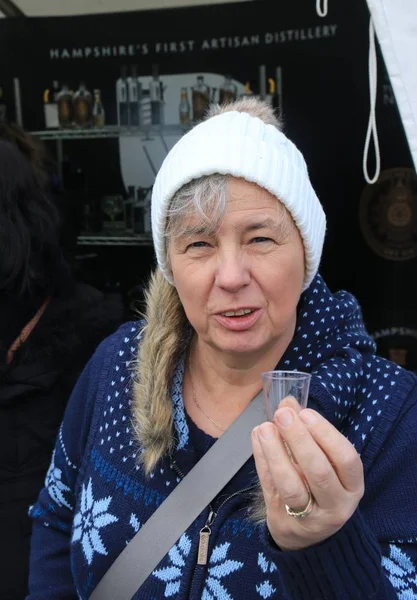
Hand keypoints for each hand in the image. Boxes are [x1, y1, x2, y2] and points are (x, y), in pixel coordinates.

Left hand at [252, 398, 363, 550]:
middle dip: (299, 439)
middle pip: (318, 472)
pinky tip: (256, 438)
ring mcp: (309, 516)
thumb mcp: (325, 461)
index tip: (307, 414)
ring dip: (276, 453)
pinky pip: (270, 488)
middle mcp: (336, 503)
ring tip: (264, 428)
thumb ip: (308, 430)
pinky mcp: (283, 519)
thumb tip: (288, 401)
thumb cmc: (320, 486)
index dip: (327, 435)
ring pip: (292, 486)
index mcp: (352, 485)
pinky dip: (262, 461)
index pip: (347, 460)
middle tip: (282, 414)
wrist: (307, 535)